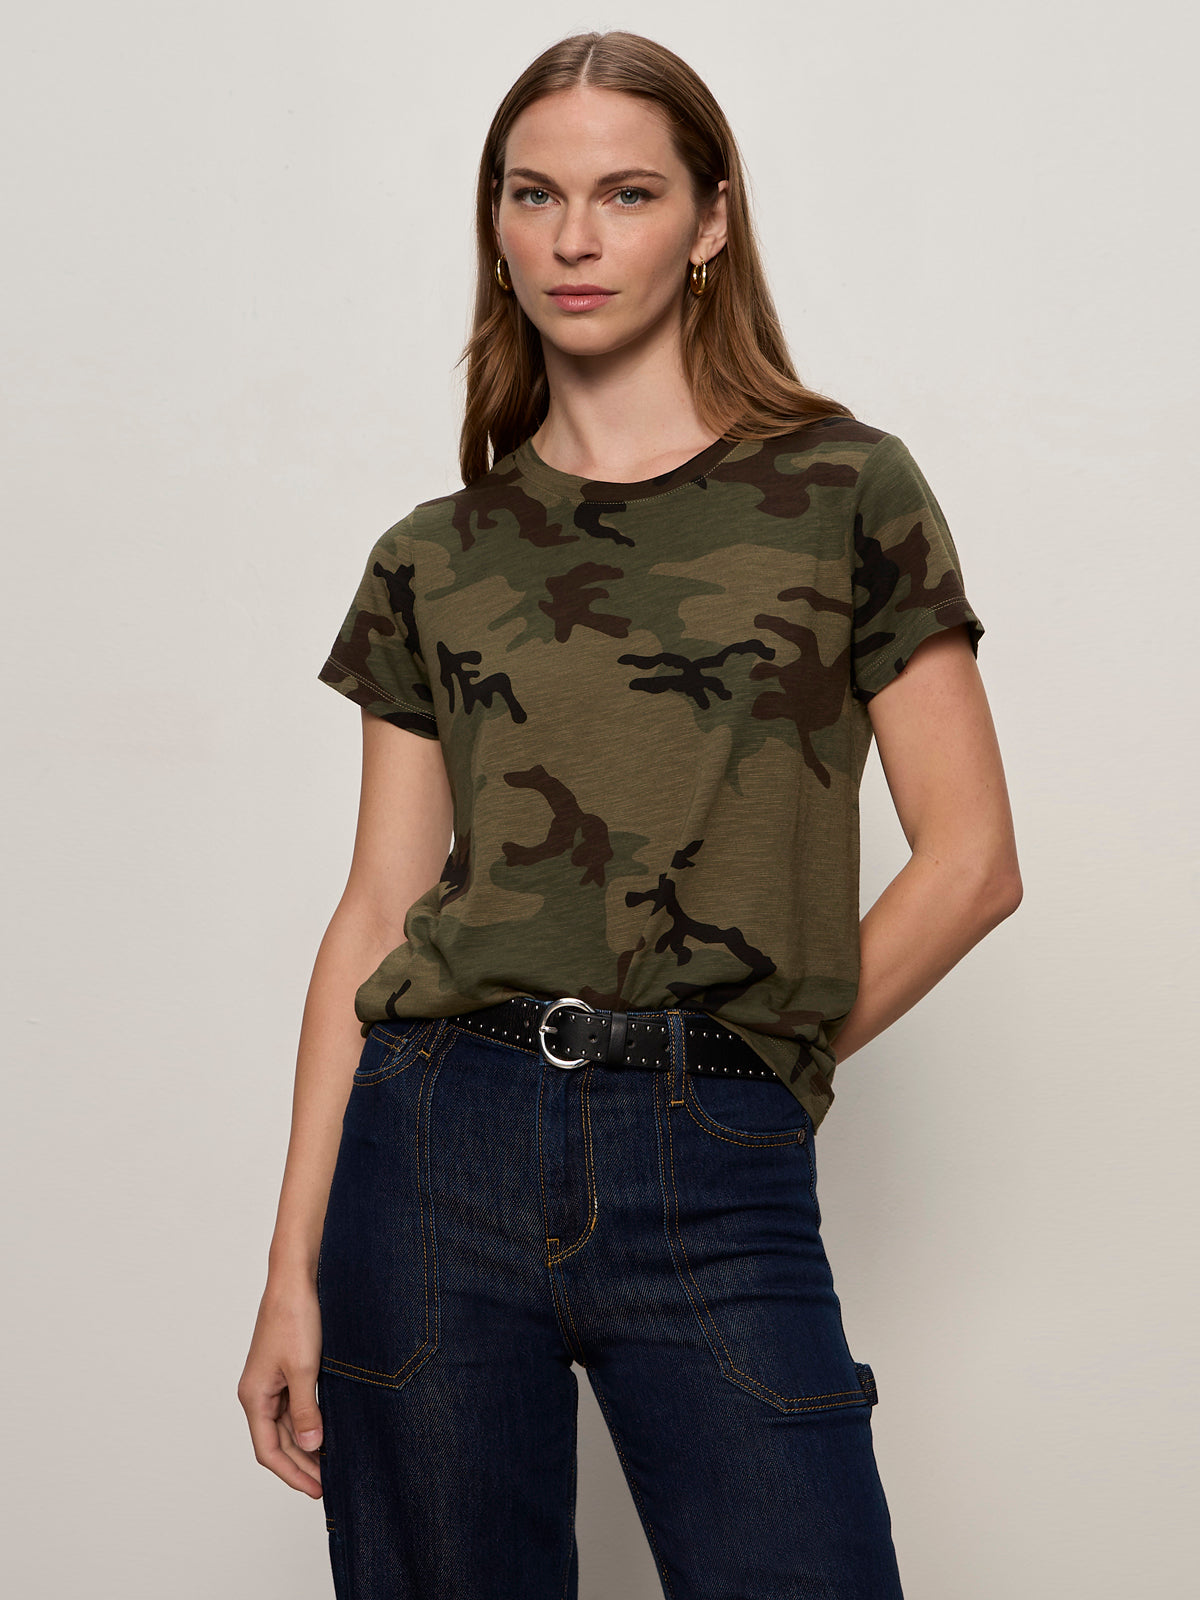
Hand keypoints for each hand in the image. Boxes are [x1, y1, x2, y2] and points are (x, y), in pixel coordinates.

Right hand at [238, 1276, 323, 1496]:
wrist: (297, 1278)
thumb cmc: (294, 1318)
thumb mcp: (303, 1369)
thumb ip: (306, 1411)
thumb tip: (310, 1446)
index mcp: (254, 1396)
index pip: (268, 1450)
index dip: (292, 1473)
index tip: (317, 1489)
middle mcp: (259, 1392)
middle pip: (277, 1441)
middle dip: (302, 1463)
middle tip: (331, 1482)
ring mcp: (272, 1381)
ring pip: (287, 1425)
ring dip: (307, 1445)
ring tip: (332, 1463)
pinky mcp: (286, 1369)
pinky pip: (295, 1406)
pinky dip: (310, 1422)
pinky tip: (328, 1431)